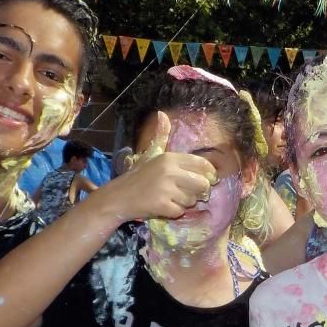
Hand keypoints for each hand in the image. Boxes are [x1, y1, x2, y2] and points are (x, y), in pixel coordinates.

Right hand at [99, 112, 216, 222]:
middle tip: (185, 192)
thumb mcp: (150, 153)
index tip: (202, 180)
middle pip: (203, 185)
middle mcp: (170, 171)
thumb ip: (161, 136)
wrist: (118, 197)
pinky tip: (163, 206)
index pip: (203, 165)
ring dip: (184, 202)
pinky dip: (173, 212)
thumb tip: (162, 113)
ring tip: (169, 197)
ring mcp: (166, 189)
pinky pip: (180, 212)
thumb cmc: (137, 176)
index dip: (208, 174)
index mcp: (170, 157)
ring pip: (192, 200)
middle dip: (197, 191)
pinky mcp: (163, 205)